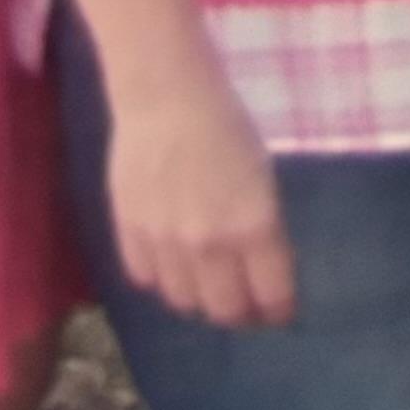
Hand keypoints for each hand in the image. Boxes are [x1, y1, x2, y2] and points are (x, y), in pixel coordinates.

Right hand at [106, 59, 294, 327]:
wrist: (167, 96)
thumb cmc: (227, 126)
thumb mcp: (262, 177)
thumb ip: (261, 228)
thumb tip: (262, 268)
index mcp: (254, 226)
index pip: (271, 296)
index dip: (278, 310)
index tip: (279, 312)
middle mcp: (210, 243)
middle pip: (224, 310)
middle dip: (239, 313)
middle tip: (244, 303)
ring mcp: (166, 241)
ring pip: (182, 301)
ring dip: (198, 298)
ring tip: (206, 283)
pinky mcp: (129, 232)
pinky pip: (145, 278)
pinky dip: (161, 277)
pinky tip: (171, 262)